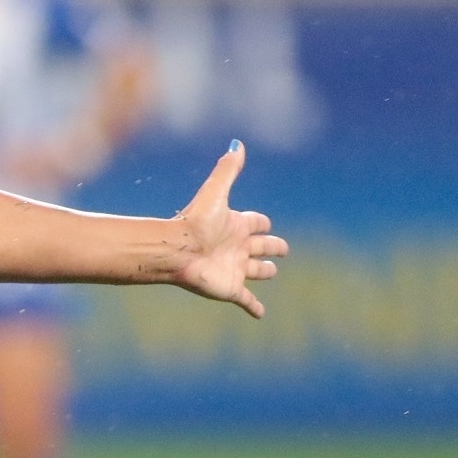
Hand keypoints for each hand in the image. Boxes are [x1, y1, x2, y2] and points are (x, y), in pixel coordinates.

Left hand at [173, 141, 288, 318]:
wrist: (176, 251)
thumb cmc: (194, 222)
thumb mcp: (215, 193)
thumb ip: (227, 170)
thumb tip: (237, 143)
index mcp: (235, 225)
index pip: (257, 222)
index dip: (262, 222)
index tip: (264, 222)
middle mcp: (237, 247)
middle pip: (262, 246)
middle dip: (272, 246)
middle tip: (281, 248)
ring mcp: (235, 268)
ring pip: (257, 271)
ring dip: (264, 272)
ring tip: (270, 273)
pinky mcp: (231, 288)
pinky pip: (247, 301)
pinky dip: (254, 307)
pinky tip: (260, 314)